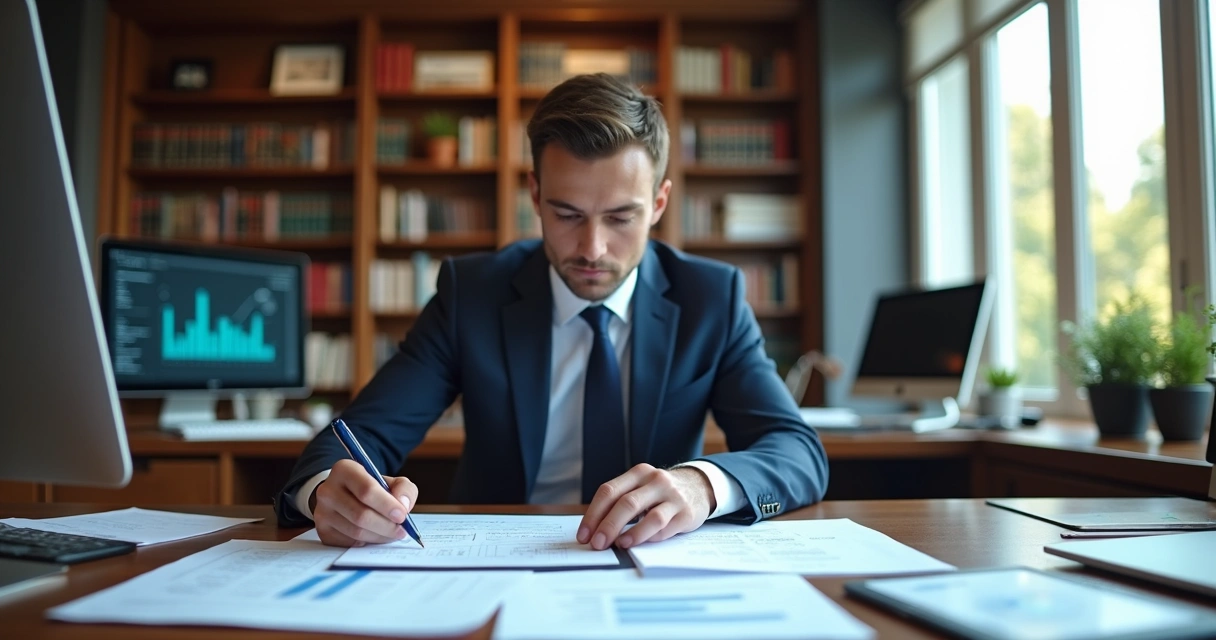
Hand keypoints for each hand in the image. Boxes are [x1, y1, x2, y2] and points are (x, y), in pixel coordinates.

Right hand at [312, 459, 418, 546]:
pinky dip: (367, 542)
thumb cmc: (371, 488)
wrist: (345, 495)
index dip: (387, 505)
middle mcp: (328, 490)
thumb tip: (403, 506)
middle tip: (401, 530)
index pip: (366, 490)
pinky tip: (375, 535)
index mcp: (344, 470)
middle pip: (361, 515)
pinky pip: (349, 543)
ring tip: (392, 533)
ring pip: (356, 532)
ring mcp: (322, 511)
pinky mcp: (322, 530)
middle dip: (386, 526)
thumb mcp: (390, 481)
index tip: (402, 515)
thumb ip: (403, 489)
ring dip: (379, 536)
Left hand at [577, 464, 714, 550]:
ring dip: (632, 534)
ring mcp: (673, 496)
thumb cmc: (661, 492)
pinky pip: (666, 528)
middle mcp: (655, 481)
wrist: (699, 487)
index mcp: (638, 473)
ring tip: (619, 545)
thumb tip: (595, 531)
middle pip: (627, 503)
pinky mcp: (686, 513)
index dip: (593, 514)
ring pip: (650, 517)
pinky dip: (650, 537)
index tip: (584, 535)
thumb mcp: (641, 488)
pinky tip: (640, 544)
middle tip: (597, 544)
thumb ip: (621, 503)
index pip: (609, 491)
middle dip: (608, 526)